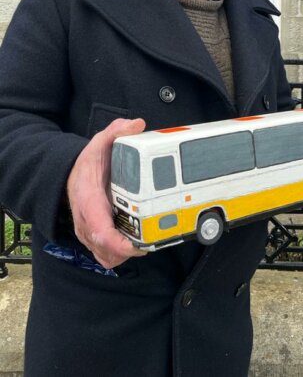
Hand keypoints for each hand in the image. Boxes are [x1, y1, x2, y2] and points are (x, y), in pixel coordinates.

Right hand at [67, 117, 146, 268]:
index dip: (118, 243)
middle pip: (106, 250)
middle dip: (130, 251)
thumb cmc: (88, 164)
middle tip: (154, 240)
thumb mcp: (100, 143)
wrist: (70, 176)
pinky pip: (107, 255)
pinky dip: (122, 255)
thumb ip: (117, 132)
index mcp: (88, 201)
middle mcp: (87, 222)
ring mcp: (90, 233)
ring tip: (149, 240)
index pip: (99, 230)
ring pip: (108, 256)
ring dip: (127, 254)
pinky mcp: (96, 238)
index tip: (136, 245)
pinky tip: (138, 242)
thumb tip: (137, 124)